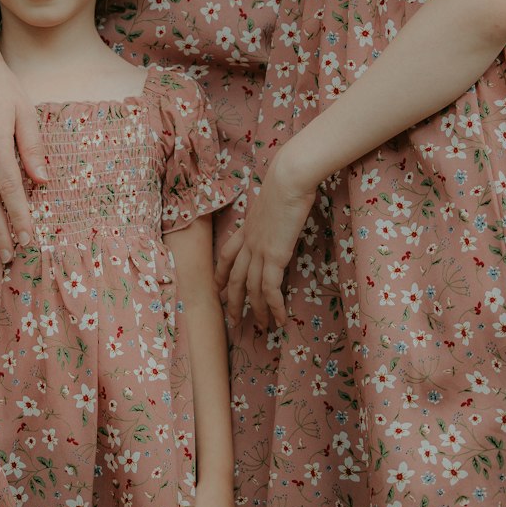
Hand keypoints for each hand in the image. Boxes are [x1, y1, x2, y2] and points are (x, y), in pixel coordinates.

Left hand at [215, 147, 315, 329]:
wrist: (288, 178)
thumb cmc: (286, 182)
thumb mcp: (273, 199)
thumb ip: (271, 213)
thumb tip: (280, 214)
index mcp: (247, 227)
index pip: (225, 254)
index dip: (220, 274)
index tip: (217, 288)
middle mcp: (248, 241)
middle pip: (233, 277)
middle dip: (232, 301)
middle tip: (232, 321)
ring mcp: (259, 250)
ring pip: (250, 288)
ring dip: (255, 310)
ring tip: (260, 327)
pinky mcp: (274, 256)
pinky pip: (270, 289)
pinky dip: (274, 306)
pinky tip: (280, 319)